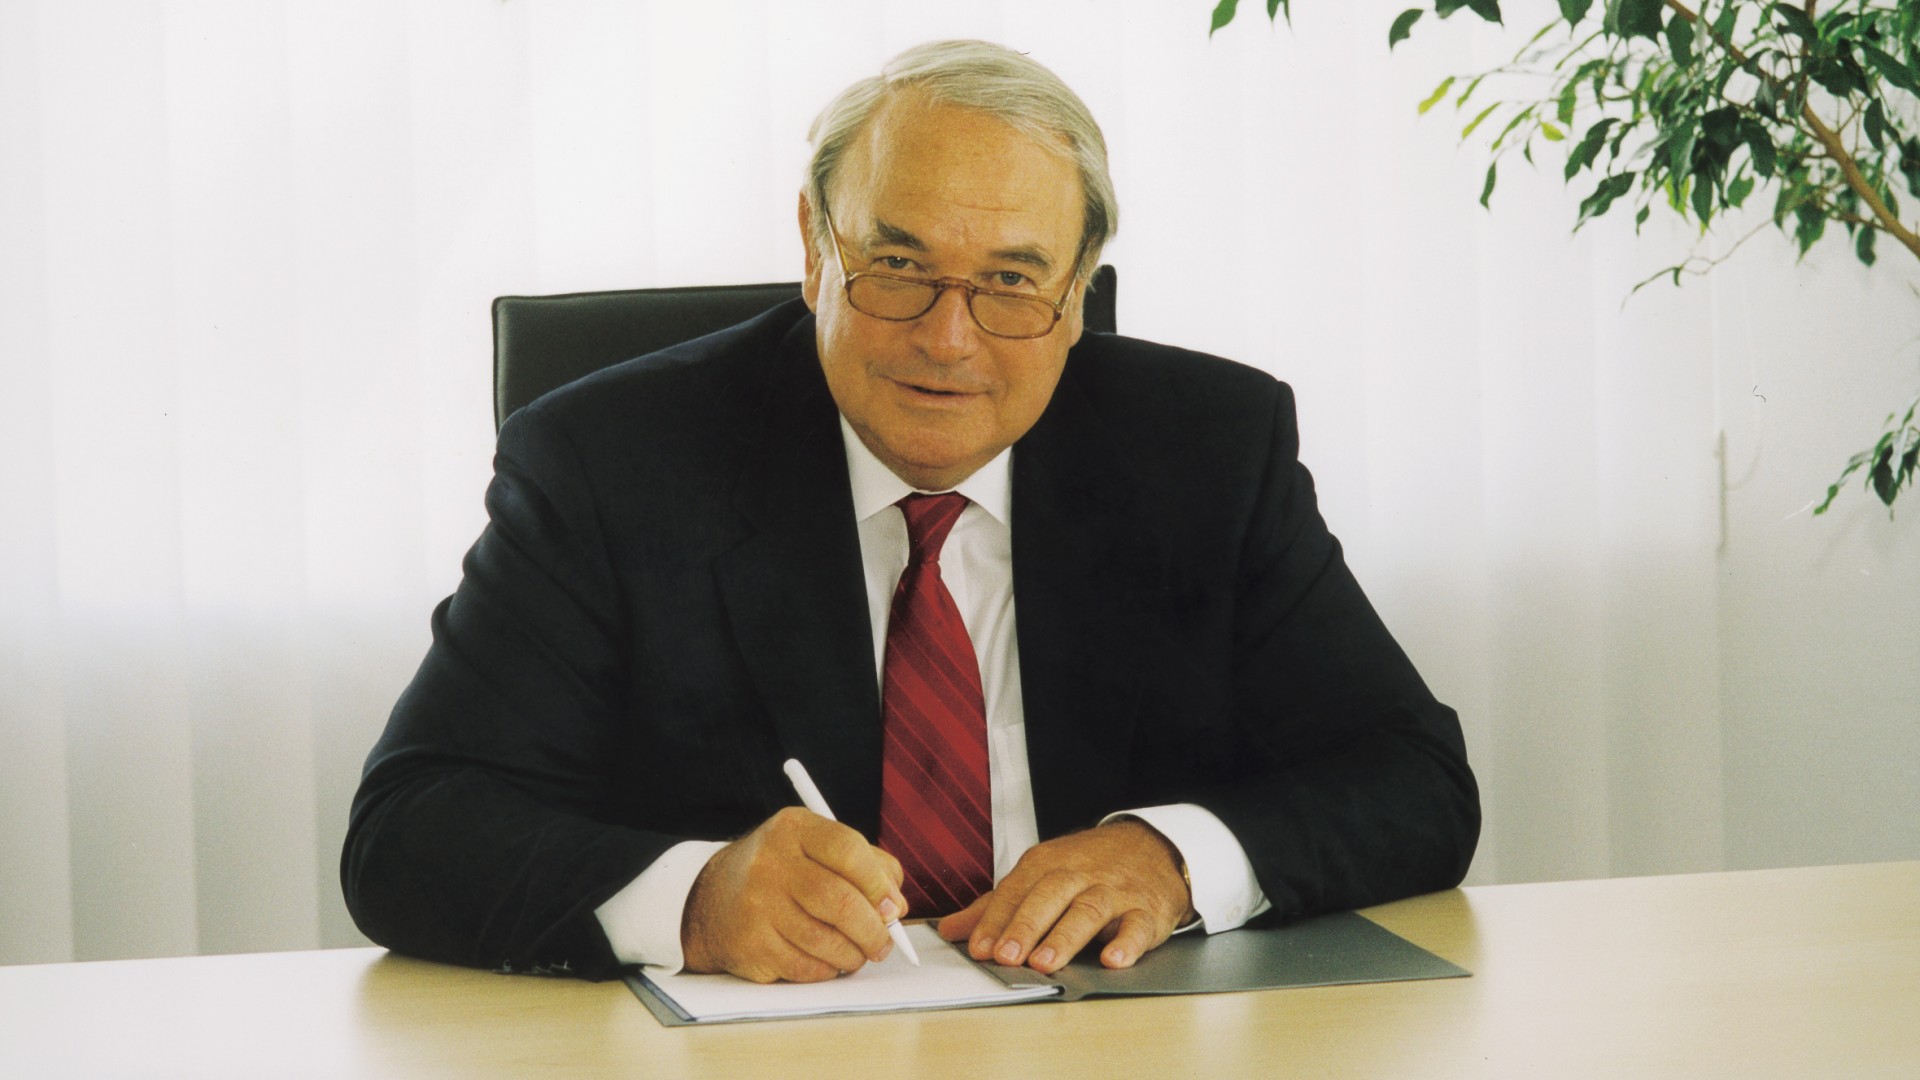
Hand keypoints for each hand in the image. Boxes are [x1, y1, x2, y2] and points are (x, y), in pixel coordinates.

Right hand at [680, 807, 907, 982]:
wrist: (712, 900)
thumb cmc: (782, 874)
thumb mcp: (816, 849)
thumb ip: (867, 865)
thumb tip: (896, 906)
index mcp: (793, 828)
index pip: (848, 849)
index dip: (878, 883)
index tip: (893, 907)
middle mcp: (770, 862)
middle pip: (840, 900)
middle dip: (874, 929)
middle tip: (884, 943)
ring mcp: (757, 904)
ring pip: (826, 940)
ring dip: (853, 955)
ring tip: (858, 954)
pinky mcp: (751, 944)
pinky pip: (805, 967)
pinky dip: (826, 970)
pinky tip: (827, 961)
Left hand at [935, 819, 1193, 974]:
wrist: (1150, 848)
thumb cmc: (1086, 868)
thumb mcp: (1039, 877)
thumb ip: (996, 905)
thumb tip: (950, 930)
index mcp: (1047, 864)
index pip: (1016, 890)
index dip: (996, 920)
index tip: (978, 948)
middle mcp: (1079, 874)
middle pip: (1049, 896)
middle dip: (1026, 926)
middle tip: (1006, 956)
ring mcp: (1115, 891)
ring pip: (1089, 909)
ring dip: (1066, 936)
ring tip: (1044, 963)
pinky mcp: (1146, 910)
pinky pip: (1138, 925)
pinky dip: (1127, 942)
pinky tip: (1113, 960)